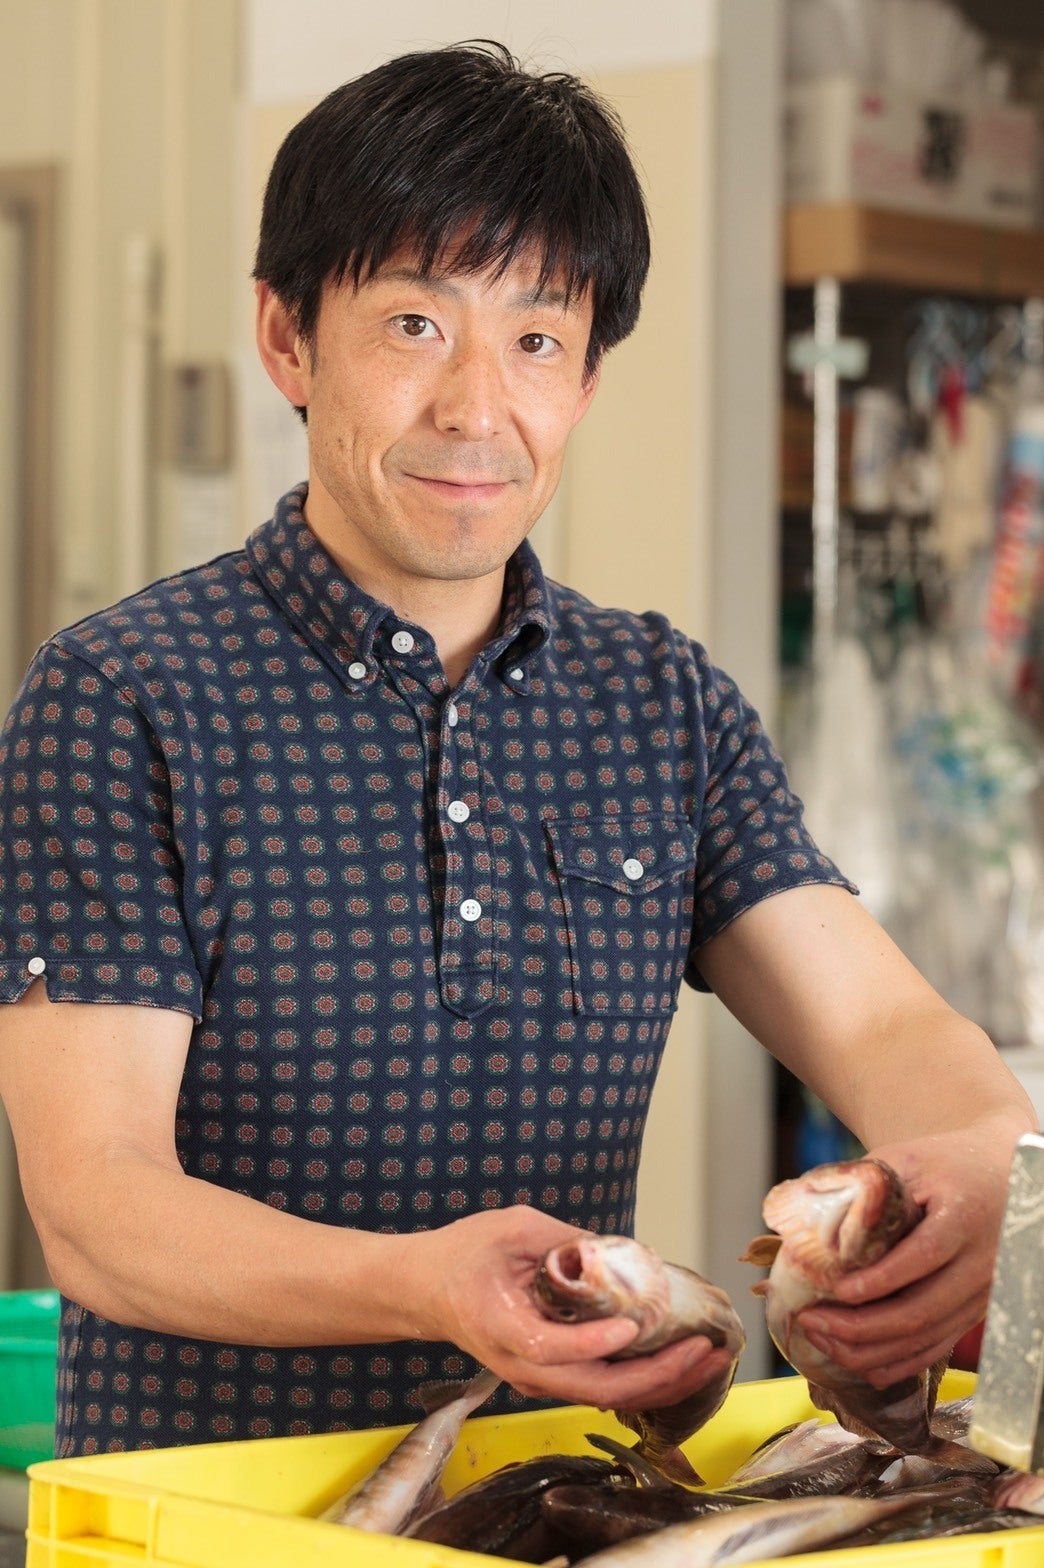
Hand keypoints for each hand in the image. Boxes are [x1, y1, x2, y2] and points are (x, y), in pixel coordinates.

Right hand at [405, 1205, 734, 1409]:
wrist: (424, 1291)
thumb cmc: (462, 1256)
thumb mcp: (512, 1228)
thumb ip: (564, 1237)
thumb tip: (621, 1249)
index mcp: (505, 1329)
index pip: (556, 1348)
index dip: (598, 1341)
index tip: (636, 1321)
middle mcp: (523, 1367)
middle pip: (595, 1389)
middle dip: (658, 1374)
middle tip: (704, 1347)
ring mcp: (537, 1379)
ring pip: (605, 1397)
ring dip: (660, 1382)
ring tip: (707, 1357)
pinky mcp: (550, 1377)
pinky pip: (601, 1388)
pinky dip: (643, 1380)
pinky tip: (677, 1360)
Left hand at [796, 1121, 1026, 1385]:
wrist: (1004, 1176)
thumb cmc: (947, 1164)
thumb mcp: (906, 1161)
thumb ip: (862, 1188)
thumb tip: (803, 1221)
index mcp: (963, 1218)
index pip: (921, 1258)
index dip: (877, 1282)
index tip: (836, 1290)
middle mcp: (981, 1264)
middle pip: (922, 1311)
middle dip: (861, 1326)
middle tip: (812, 1322)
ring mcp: (982, 1294)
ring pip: (927, 1338)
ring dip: (871, 1349)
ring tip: (822, 1339)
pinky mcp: (976, 1311)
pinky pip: (937, 1347)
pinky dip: (898, 1363)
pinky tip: (860, 1362)